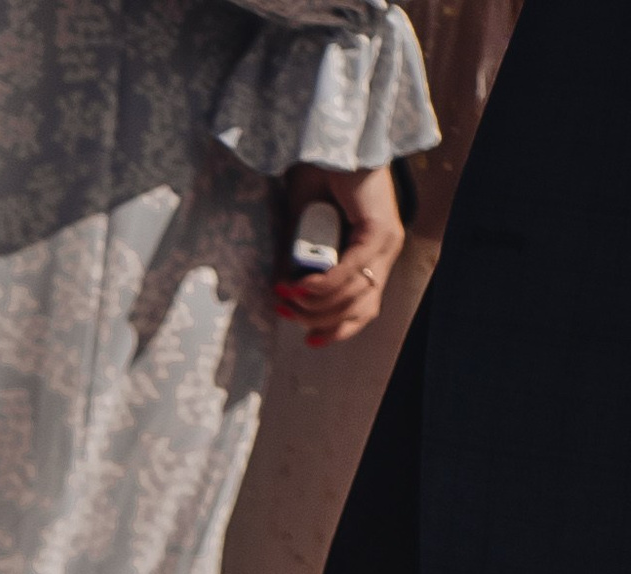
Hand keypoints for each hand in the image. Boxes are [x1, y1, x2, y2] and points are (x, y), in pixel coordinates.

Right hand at [278, 163, 403, 347]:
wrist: (329, 139)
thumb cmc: (317, 175)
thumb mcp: (303, 229)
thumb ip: (299, 261)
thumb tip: (283, 294)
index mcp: (372, 254)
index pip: (363, 308)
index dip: (337, 330)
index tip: (308, 339)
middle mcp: (385, 251)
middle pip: (357, 309)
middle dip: (316, 320)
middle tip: (284, 310)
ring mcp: (386, 241)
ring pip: (353, 297)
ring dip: (314, 305)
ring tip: (286, 295)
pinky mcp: (380, 229)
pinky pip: (350, 273)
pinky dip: (322, 286)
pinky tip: (299, 286)